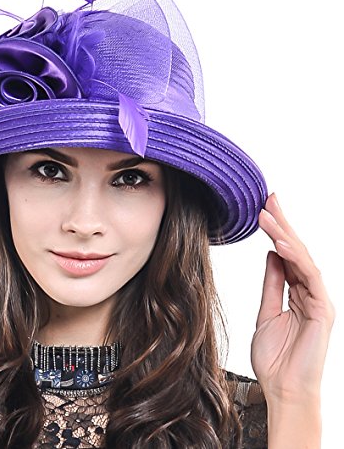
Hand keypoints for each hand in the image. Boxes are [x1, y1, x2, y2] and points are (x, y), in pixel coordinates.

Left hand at [251, 192, 333, 404]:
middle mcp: (310, 291)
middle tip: (269, 198)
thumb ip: (272, 284)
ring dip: (284, 235)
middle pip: (296, 250)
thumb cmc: (276, 356)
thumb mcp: (266, 312)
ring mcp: (318, 299)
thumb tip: (270, 257)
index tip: (264, 209)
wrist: (283, 388)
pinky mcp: (322, 309)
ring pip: (302, 259)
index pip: (286, 254)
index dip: (276, 231)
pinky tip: (279, 244)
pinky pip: (309, 278)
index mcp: (297, 291)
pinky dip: (295, 260)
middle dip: (282, 223)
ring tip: (267, 214)